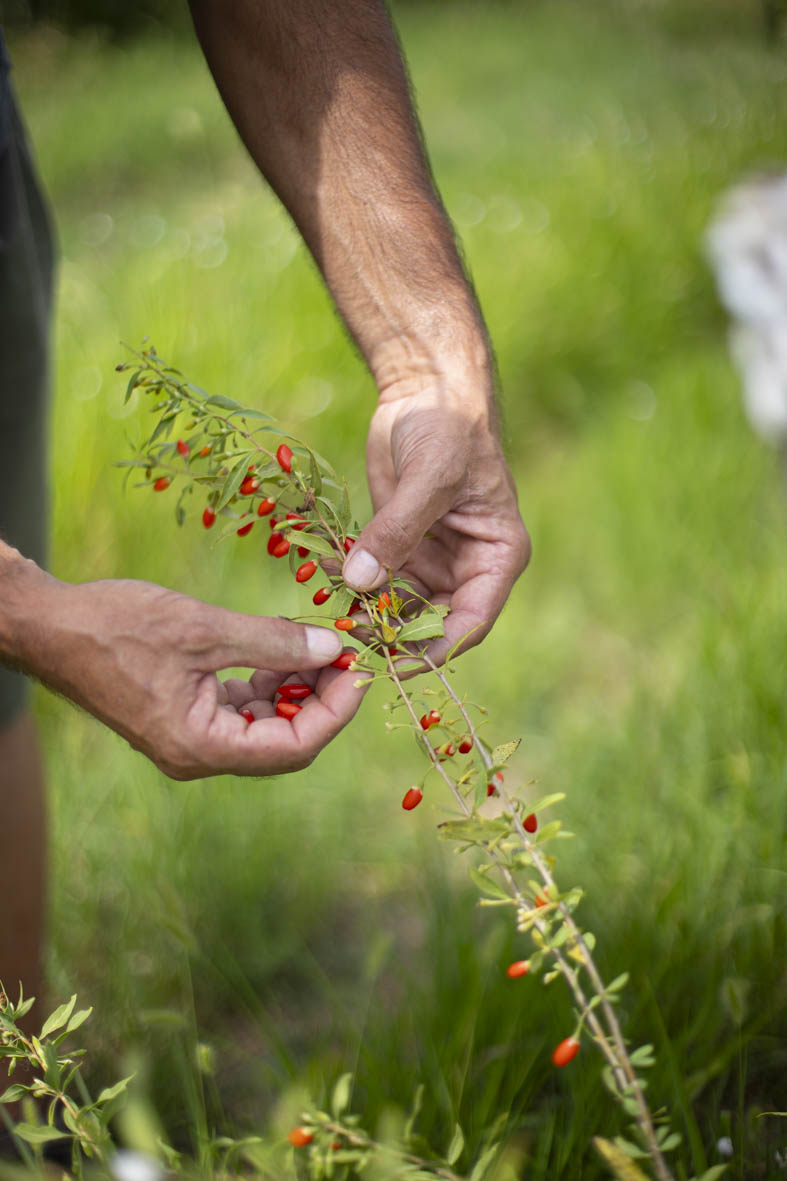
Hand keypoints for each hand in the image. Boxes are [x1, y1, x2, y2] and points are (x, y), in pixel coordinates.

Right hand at [17, 574, 367, 779]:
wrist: (51, 626)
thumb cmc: (117, 626)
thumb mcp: (203, 629)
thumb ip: (272, 641)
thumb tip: (333, 648)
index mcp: (201, 747)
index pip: (293, 747)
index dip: (335, 711)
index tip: (360, 669)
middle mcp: (199, 754)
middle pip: (284, 740)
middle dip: (320, 698)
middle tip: (346, 652)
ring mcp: (191, 736)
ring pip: (265, 723)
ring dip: (296, 687)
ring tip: (317, 643)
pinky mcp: (185, 714)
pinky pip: (241, 708)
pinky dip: (267, 680)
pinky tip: (282, 647)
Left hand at [342, 384, 529, 664]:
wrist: (425, 389)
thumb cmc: (446, 427)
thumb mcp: (429, 476)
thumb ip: (397, 530)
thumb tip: (360, 584)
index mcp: (497, 557)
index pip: (470, 621)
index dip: (434, 649)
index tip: (394, 662)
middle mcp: (469, 568)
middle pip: (432, 624)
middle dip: (393, 636)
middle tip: (349, 644)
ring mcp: (433, 560)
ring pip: (400, 608)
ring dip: (367, 613)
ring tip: (332, 610)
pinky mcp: (400, 547)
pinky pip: (376, 581)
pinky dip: (352, 583)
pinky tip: (325, 572)